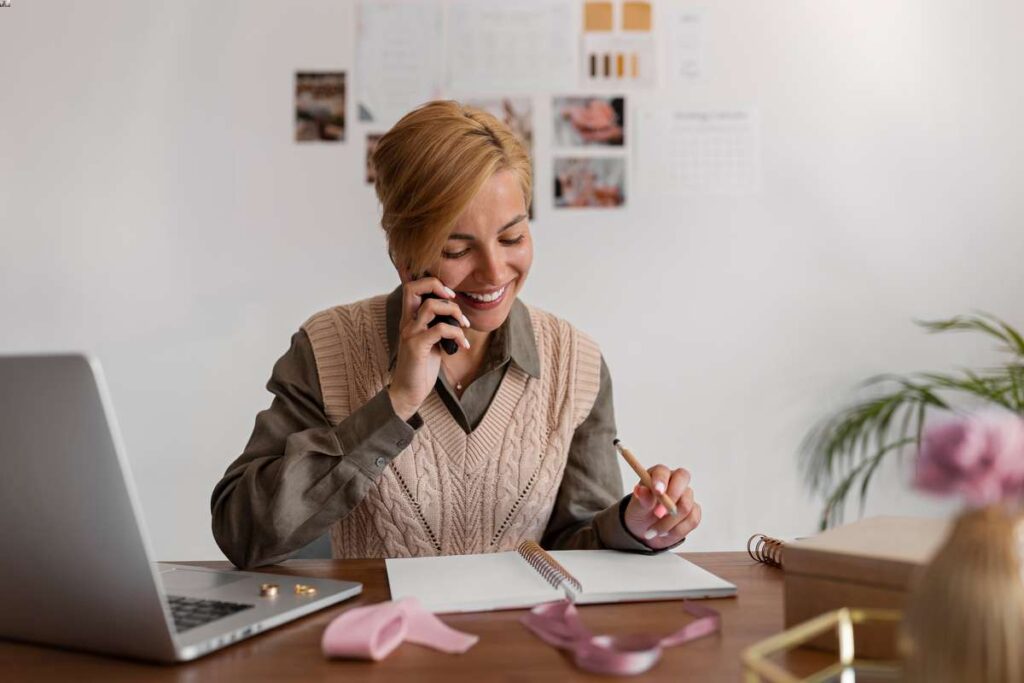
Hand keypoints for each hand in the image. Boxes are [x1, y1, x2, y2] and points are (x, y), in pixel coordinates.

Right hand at [387, 275, 471, 420]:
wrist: (408, 392)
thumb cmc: (421, 367)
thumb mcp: (431, 341)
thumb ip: (438, 326)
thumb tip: (457, 315)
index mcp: (409, 319)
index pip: (412, 287)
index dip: (433, 284)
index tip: (450, 296)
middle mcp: (406, 323)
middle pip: (414, 287)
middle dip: (438, 287)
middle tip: (454, 301)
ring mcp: (410, 333)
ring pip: (431, 306)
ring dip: (454, 312)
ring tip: (465, 326)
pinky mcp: (416, 346)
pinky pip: (440, 329)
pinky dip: (457, 334)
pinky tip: (463, 345)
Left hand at [622, 466, 700, 549]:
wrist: (646, 532)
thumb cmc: (640, 514)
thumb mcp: (636, 509)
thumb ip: (642, 500)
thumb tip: (642, 490)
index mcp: (658, 475)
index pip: (663, 471)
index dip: (661, 480)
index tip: (657, 492)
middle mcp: (674, 481)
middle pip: (683, 479)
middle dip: (671, 500)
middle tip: (657, 514)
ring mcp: (686, 496)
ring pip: (685, 506)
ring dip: (669, 522)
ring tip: (654, 530)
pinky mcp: (694, 512)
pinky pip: (692, 520)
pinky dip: (677, 530)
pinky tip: (666, 533)